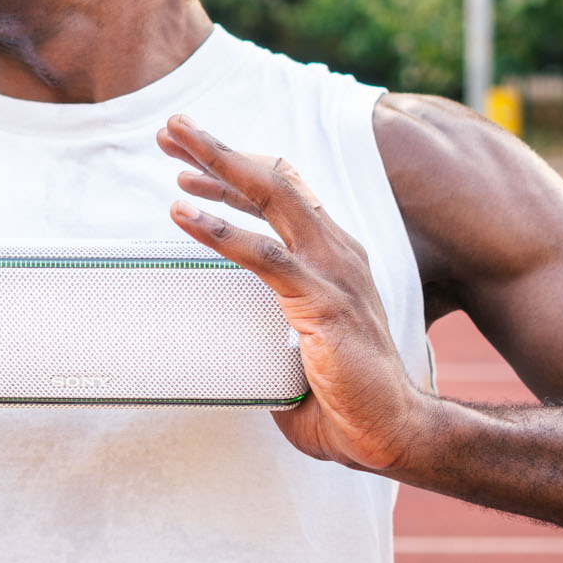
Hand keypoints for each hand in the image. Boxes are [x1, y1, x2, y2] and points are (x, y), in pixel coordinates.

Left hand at [159, 115, 425, 472]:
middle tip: (172, 130)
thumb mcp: (297, 343)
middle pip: (273, 179)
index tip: (186, 166)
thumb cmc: (344, 396)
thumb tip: (221, 335)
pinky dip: (219, 230)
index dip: (235, 172)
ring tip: (173, 143)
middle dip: (220, 150)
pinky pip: (264, 256)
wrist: (391, 432)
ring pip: (271, 197)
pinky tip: (180, 213)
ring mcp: (333, 272)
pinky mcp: (322, 302)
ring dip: (218, 164)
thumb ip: (265, 326)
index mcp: (333, 255)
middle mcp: (337, 251)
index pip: (283, 194)